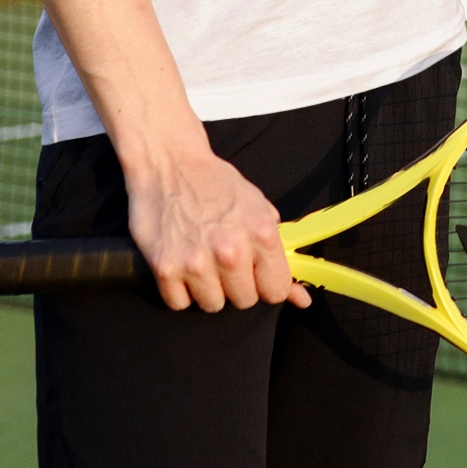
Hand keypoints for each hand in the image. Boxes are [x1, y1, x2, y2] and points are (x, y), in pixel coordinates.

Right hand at [125, 135, 311, 313]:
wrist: (168, 162)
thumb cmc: (214, 183)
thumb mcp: (257, 208)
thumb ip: (281, 253)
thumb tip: (302, 298)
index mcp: (261, 233)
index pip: (276, 290)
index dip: (266, 283)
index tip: (256, 274)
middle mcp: (230, 251)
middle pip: (244, 301)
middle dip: (236, 284)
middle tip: (222, 258)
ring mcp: (196, 262)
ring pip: (212, 305)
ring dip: (206, 288)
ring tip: (200, 258)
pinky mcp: (164, 269)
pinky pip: (178, 303)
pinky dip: (178, 289)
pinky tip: (179, 262)